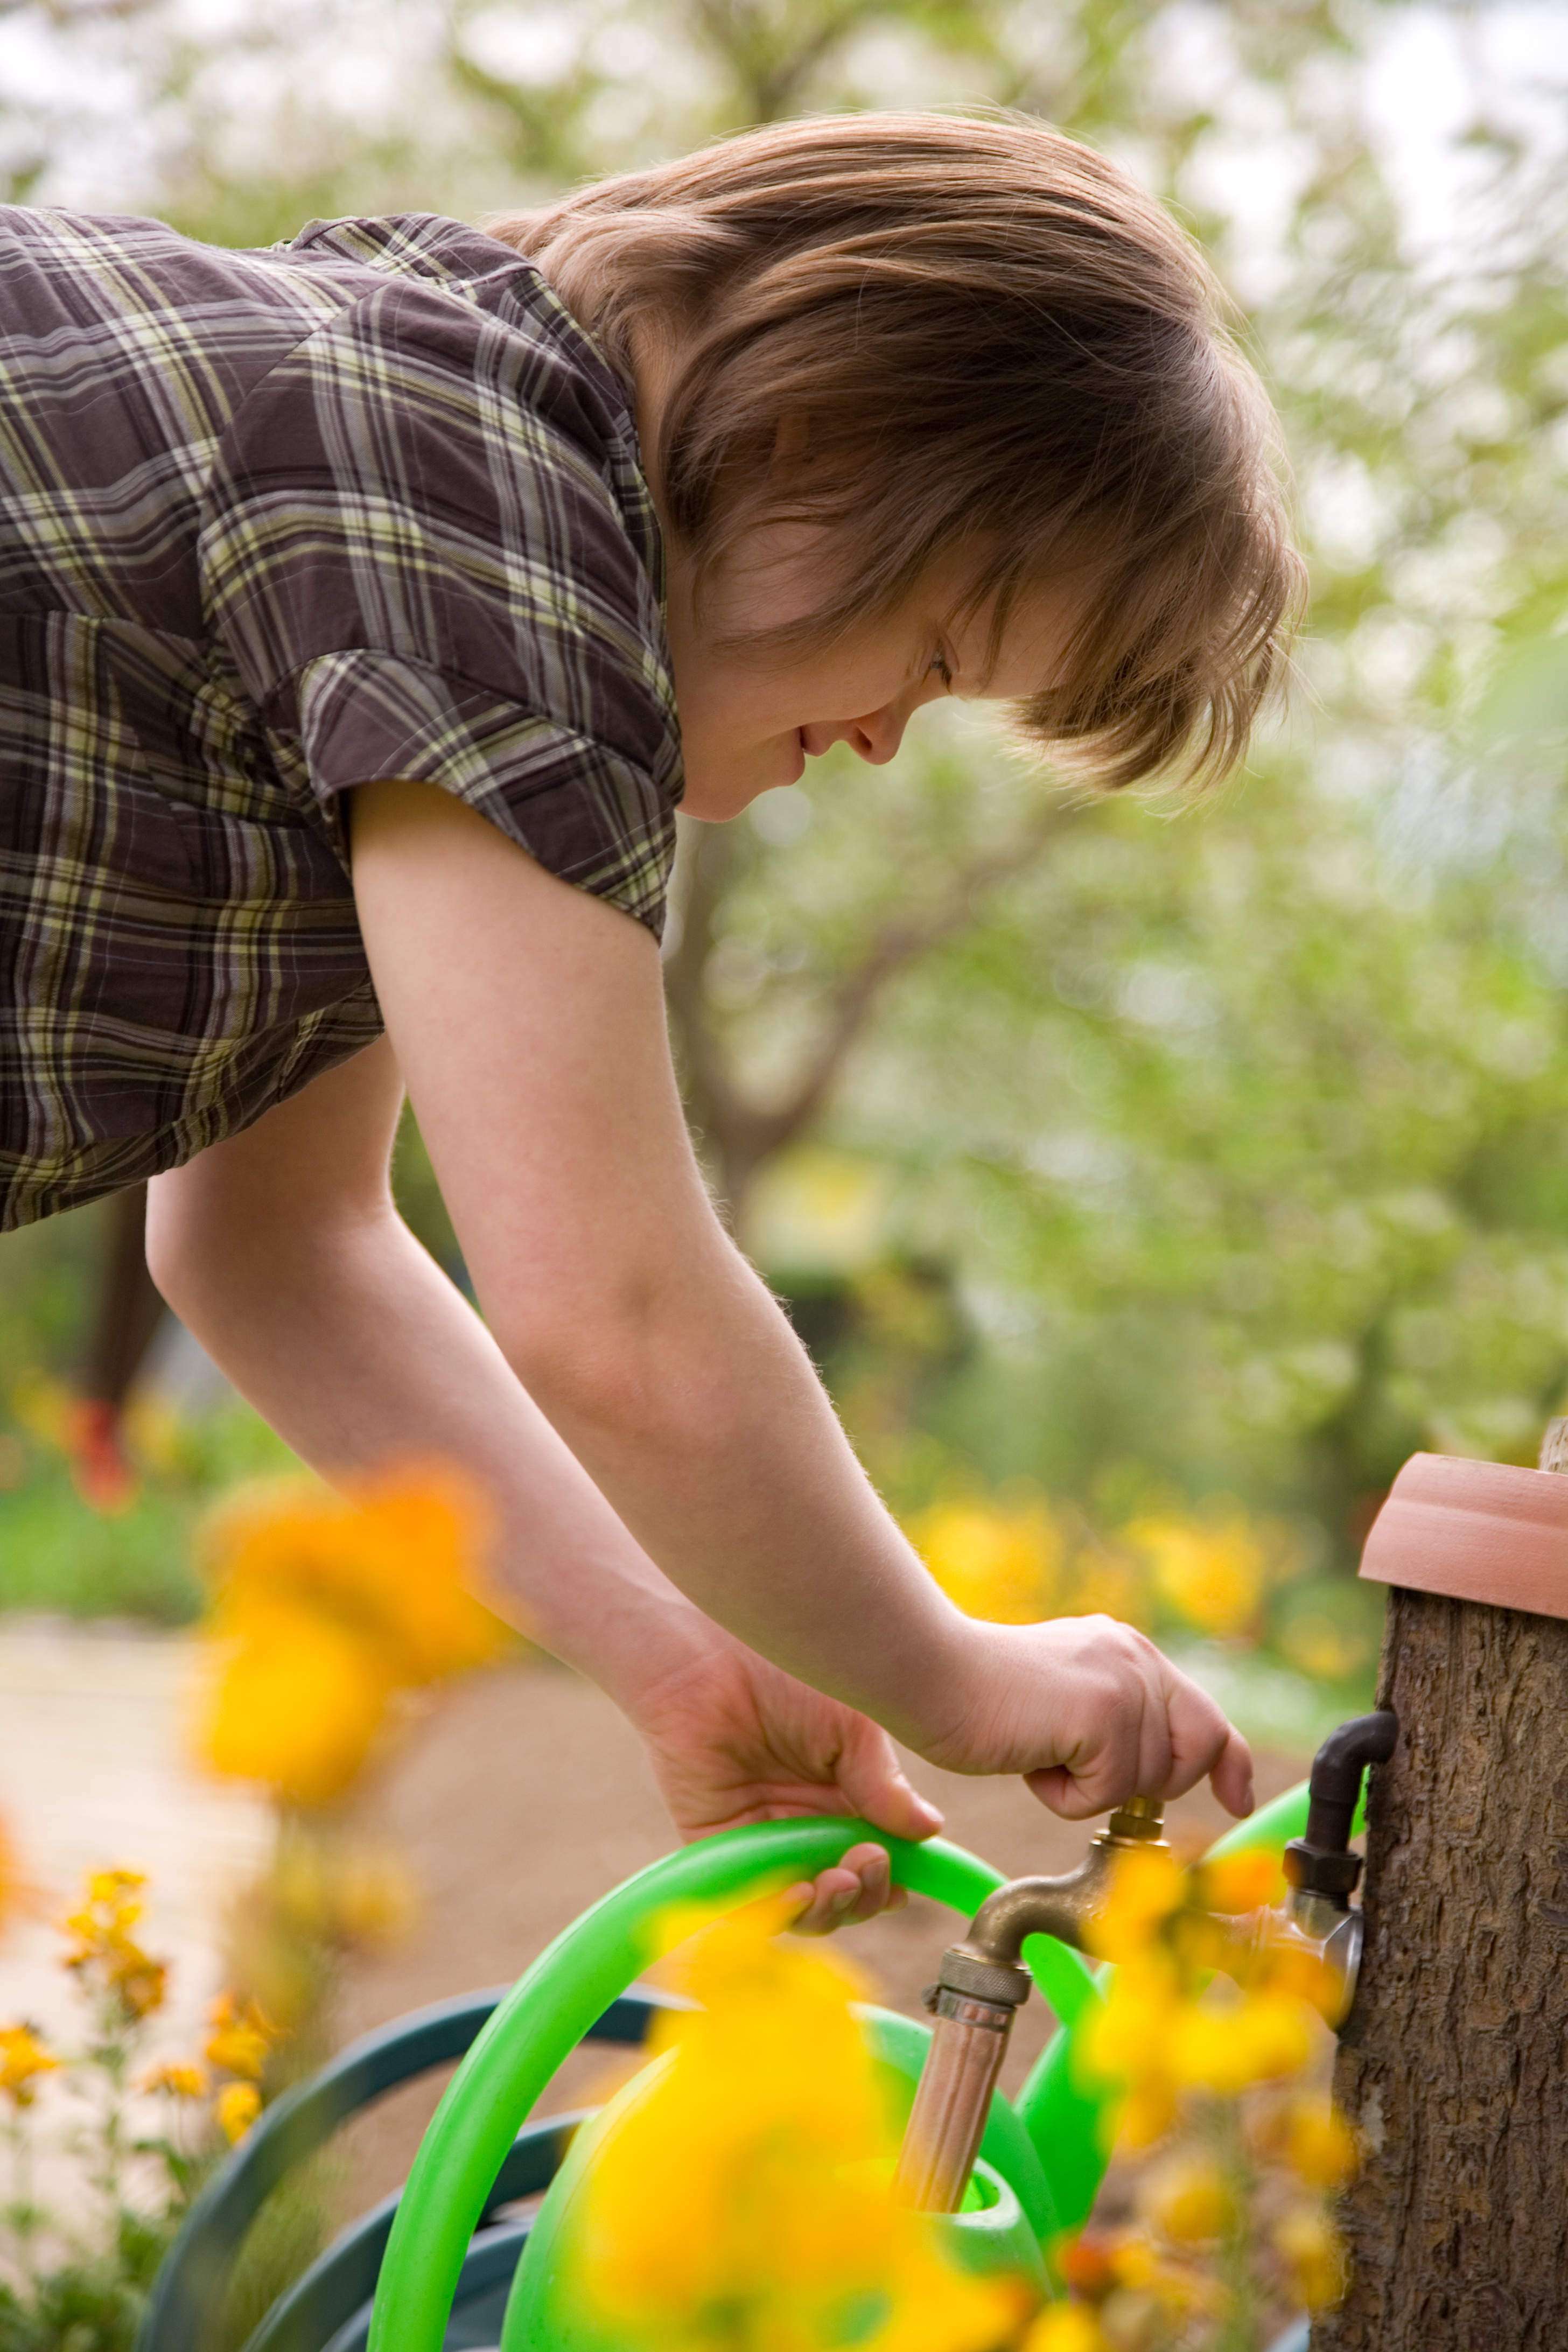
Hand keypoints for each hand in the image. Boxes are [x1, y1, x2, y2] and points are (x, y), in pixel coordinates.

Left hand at [629, 1638, 943, 1934]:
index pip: (876, 1860)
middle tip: (867, 1863)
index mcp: (844, 1797)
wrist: (708, 1661)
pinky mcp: (720, 1849)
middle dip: (865, 1895)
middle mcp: (806, 1825)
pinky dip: (779, 1913)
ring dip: (830, 1910)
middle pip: (845, 1894)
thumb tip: (930, 1831)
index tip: (903, 1882)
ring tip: (837, 1881)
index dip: (890, 1880)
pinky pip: (750, 1902)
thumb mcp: (852, 1727)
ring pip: (804, 1908)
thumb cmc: (783, 1676)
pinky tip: (800, 1892)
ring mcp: (764, 1840)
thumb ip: (885, 1785)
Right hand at [922, 1614, 1253, 1820]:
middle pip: (1189, 1756)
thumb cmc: (976, 1698)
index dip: (1231, 1764)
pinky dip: (1065, 1794)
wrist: (929, 1673)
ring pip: (1144, 1784)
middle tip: (1075, 1767)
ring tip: (1036, 1749)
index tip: (1237, 1802)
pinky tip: (1030, 1756)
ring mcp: (1125, 1683)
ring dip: (1086, 1789)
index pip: (1206, 1716)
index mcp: (1127, 1652)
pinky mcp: (1105, 1712)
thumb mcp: (1065, 1700)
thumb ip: (1113, 1718)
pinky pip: (1108, 1793)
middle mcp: (1137, 1659)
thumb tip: (1152, 1769)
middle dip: (1142, 1786)